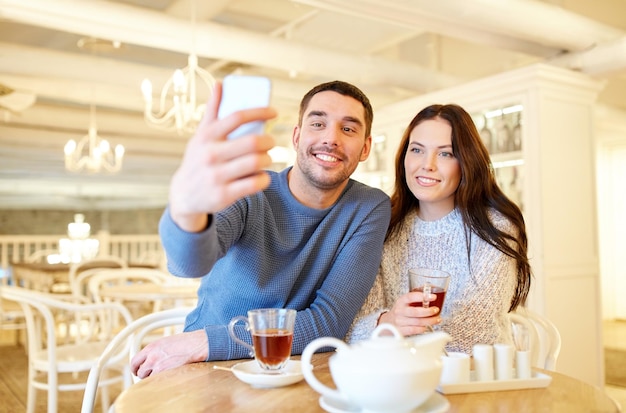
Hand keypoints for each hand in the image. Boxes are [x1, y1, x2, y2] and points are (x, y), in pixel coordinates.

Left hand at [131, 330, 208, 378]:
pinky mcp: (164, 372)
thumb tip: (151, 358)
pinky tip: (167, 376)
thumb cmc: (185, 342)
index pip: (135, 360)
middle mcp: (152, 356)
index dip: (135, 367)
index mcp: (152, 347)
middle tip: (147, 375)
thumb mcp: (166, 342)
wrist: (195, 344)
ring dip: (152, 377)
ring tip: (161, 374)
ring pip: (147, 378)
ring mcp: (157, 365)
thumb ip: (156, 350)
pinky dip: (160, 380)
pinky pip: (156, 381)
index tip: (137, 370)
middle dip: (143, 374)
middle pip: (139, 371)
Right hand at [169, 81, 277, 231]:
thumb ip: (212, 111)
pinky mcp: (224, 195)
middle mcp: (211, 154)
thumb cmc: (198, 159)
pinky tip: (261, 175)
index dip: (259, 111)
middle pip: (252, 142)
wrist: (184, 195)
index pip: (237, 117)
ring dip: (267, 159)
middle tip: (271, 141)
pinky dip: (263, 178)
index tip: (274, 112)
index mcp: (206, 136)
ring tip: (267, 158)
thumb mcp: (201, 135)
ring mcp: (217, 176)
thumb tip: (220, 83)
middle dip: (268, 141)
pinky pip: (254, 183)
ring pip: (257, 163)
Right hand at [378, 291, 441, 335]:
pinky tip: (427, 326)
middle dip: (429, 311)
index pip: (411, 297)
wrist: (389, 322)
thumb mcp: (405, 302)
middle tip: (436, 310)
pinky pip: (415, 330)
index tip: (433, 297)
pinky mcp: (401, 330)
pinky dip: (423, 328)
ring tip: (436, 319)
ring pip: (418, 322)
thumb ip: (416, 298)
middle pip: (416, 312)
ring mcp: (400, 321)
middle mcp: (400, 311)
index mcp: (401, 301)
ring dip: (430, 321)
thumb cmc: (401, 310)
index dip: (423, 296)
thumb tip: (432, 293)